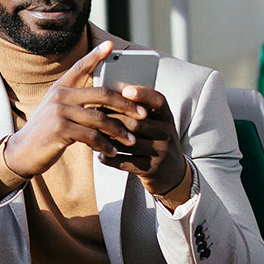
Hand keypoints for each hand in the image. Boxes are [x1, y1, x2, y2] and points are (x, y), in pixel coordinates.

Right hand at [1, 41, 144, 177]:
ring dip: (119, 131)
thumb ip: (75, 104)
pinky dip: (105, 145)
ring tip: (131, 140)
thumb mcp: (57, 112)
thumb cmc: (46, 134)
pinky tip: (112, 152)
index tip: (110, 45)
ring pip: (99, 118)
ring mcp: (58, 111)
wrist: (22, 153)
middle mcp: (59, 95)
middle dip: (125, 105)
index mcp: (59, 88)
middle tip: (142, 114)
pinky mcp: (59, 129)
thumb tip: (104, 102)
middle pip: (101, 94)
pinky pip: (91, 136)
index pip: (80, 67)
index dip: (95, 55)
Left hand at [99, 84, 186, 199]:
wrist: (173, 173)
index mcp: (167, 118)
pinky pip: (126, 162)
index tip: (124, 90)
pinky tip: (98, 153)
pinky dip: (110, 158)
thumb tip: (111, 93)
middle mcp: (167, 134)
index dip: (143, 94)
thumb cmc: (156, 141)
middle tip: (94, 115)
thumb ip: (141, 112)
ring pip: (128, 143)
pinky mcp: (151, 169)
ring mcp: (161, 153)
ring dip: (107, 139)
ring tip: (91, 134)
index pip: (158, 101)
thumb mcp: (157, 125)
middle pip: (137, 123)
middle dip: (113, 118)